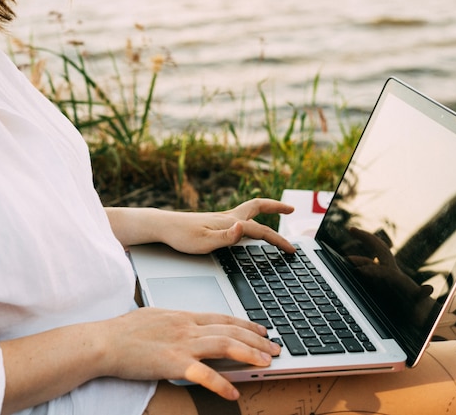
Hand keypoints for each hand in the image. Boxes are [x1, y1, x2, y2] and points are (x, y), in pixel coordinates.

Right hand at [96, 307, 280, 399]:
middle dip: (256, 339)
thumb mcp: (156, 317)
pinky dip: (221, 383)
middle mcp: (188, 327)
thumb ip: (176, 321)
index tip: (261, 329)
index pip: (223, 317)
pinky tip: (233, 392)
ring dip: (249, 354)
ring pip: (225, 345)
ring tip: (267, 362)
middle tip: (275, 347)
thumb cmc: (125, 331)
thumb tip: (188, 324)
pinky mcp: (173, 363)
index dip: (246, 324)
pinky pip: (204, 374)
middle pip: (230, 330)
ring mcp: (182, 344)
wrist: (104, 341)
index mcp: (184, 316)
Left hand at [158, 198, 295, 253]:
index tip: (292, 249)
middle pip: (258, 207)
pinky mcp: (215, 222)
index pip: (261, 231)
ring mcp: (222, 218)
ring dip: (266, 209)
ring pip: (250, 210)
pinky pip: (241, 216)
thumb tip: (243, 228)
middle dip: (276, 208)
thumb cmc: (181, 236)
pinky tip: (248, 225)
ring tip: (277, 212)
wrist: (163, 227)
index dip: (278, 240)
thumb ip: (226, 237)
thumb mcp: (204, 242)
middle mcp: (228, 217)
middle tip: (291, 209)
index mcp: (230, 222)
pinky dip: (252, 217)